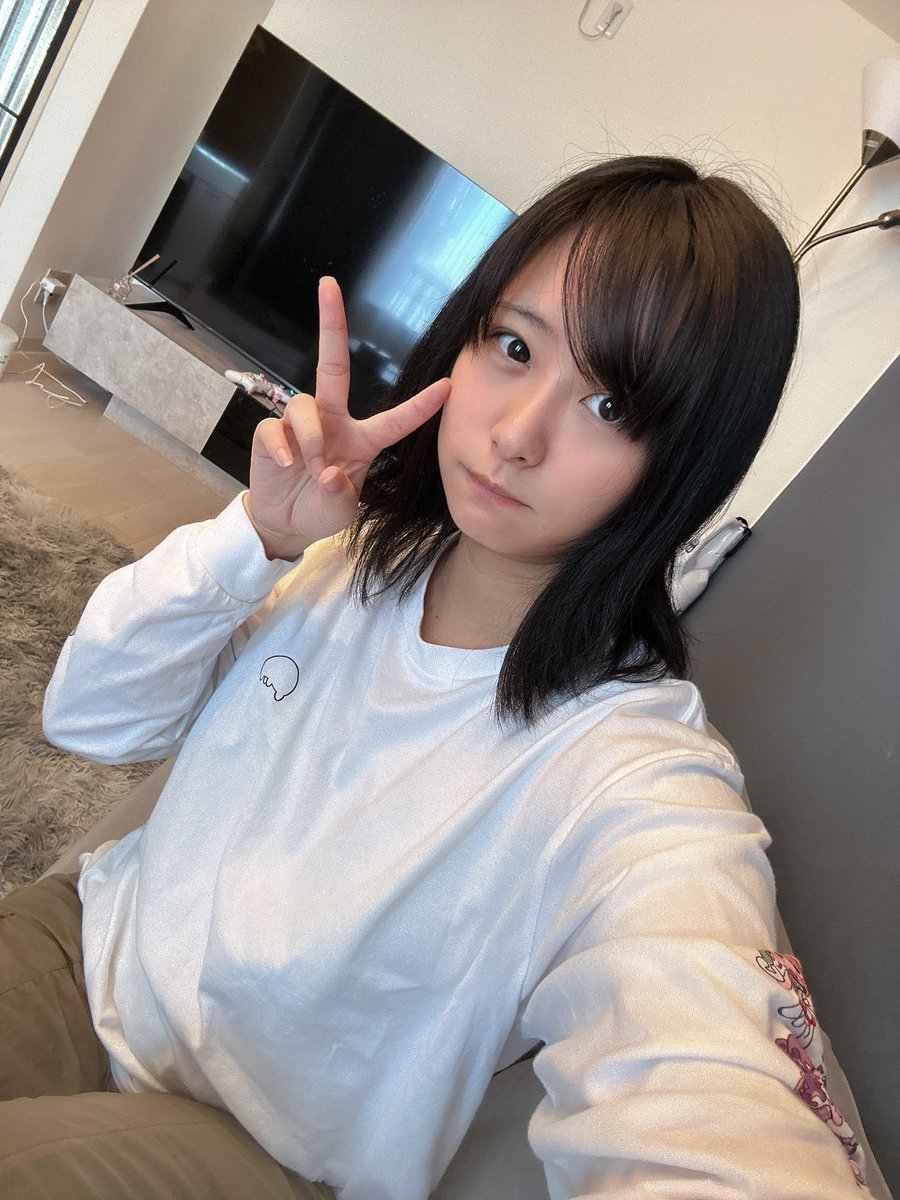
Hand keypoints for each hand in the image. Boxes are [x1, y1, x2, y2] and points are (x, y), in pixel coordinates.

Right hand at [245, 277, 449, 552]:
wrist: (285, 523)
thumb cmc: (320, 509)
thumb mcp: (341, 510)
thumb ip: (339, 495)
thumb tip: (325, 473)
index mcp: (361, 440)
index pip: (395, 420)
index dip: (420, 406)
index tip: (447, 386)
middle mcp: (333, 422)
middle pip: (333, 365)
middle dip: (332, 324)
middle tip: (329, 285)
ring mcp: (300, 425)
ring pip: (305, 405)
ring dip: (310, 438)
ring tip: (310, 468)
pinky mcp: (271, 434)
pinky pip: (275, 428)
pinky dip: (282, 446)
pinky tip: (286, 463)